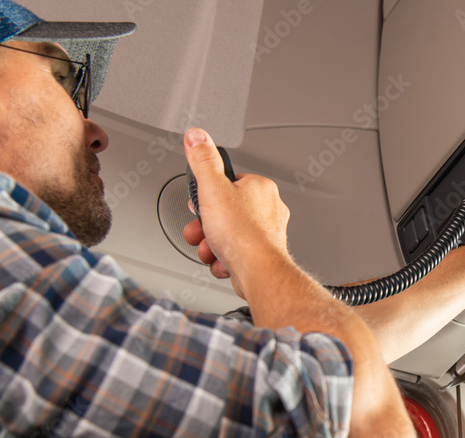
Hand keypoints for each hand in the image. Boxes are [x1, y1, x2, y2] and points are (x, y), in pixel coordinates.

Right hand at [182, 128, 291, 284]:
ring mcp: (266, 233)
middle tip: (201, 231)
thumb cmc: (243, 235)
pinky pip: (234, 252)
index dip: (206, 196)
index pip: (226, 183)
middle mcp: (267, 208)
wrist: (258, 272)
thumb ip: (202, 160)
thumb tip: (197, 136)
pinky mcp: (261, 254)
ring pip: (226, 233)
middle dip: (205, 225)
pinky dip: (223, 258)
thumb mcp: (213, 188)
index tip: (199, 205)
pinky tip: (222, 260)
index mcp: (259, 187)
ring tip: (211, 248)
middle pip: (223, 211)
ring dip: (211, 243)